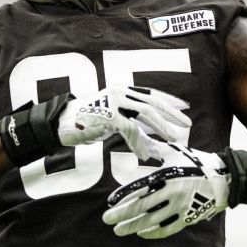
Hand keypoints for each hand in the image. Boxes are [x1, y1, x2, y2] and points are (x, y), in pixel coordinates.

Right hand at [57, 85, 189, 160]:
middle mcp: (120, 92)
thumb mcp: (112, 120)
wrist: (60, 124)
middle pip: (152, 102)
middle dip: (172, 113)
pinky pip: (131, 130)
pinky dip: (139, 144)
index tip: (184, 108)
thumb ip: (131, 124)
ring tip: (172, 138)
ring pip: (146, 113)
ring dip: (161, 127)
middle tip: (187, 124)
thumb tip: (153, 140)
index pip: (151, 94)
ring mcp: (113, 102)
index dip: (169, 101)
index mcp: (122, 90)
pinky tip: (144, 155)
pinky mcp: (108, 116)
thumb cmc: (85, 124)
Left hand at [102, 143, 229, 238]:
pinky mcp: (188, 217)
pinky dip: (153, 232)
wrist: (224, 178)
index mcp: (167, 175)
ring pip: (152, 221)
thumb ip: (155, 147)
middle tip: (106, 219)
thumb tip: (137, 138)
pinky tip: (140, 233)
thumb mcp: (175, 151)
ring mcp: (180, 207)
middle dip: (122, 214)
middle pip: (142, 206)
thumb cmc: (196, 162)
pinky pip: (167, 228)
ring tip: (118, 230)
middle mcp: (172, 192)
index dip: (123, 195)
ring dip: (132, 227)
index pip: (140, 187)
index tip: (110, 202)